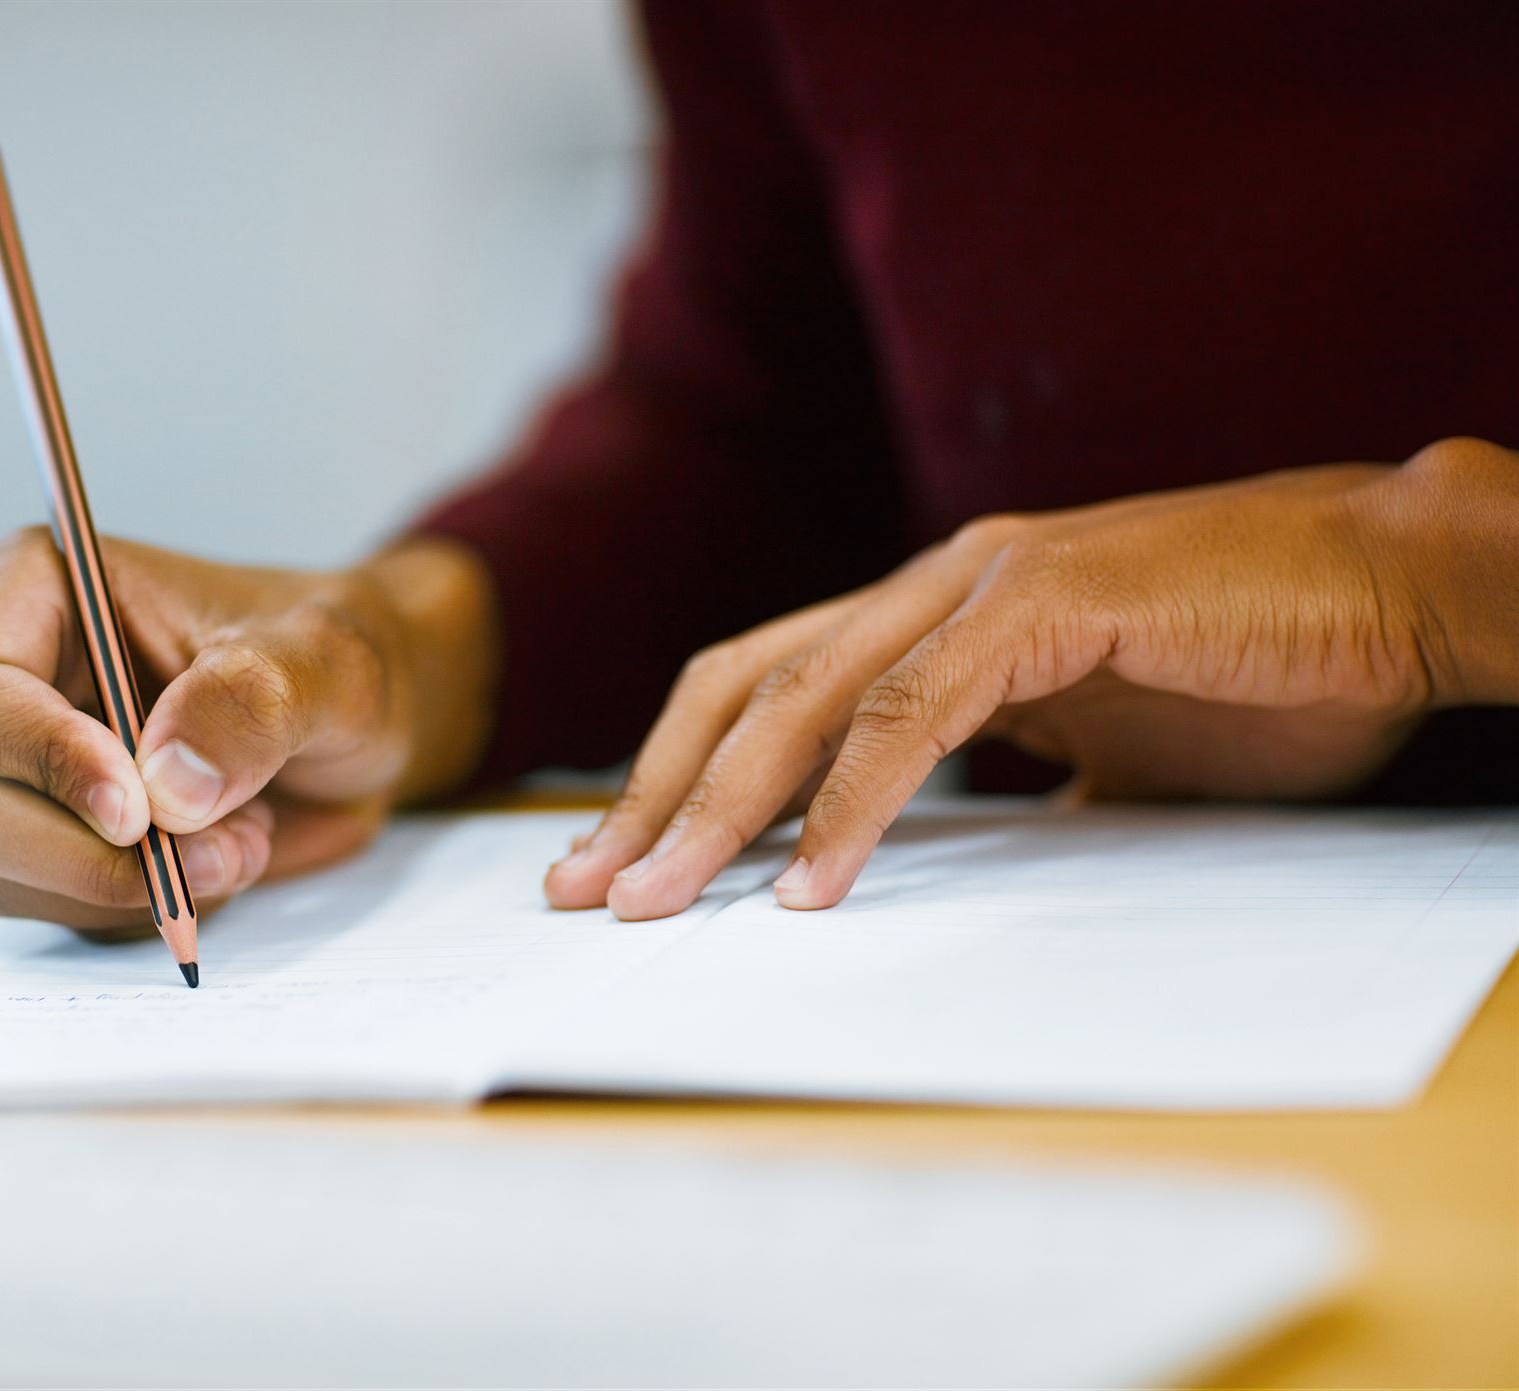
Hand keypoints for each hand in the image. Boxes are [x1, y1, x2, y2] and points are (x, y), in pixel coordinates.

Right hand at [0, 529, 494, 932]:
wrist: (364, 726)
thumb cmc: (336, 659)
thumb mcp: (324, 661)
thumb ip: (251, 702)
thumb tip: (167, 786)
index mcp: (39, 594)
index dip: (37, 761)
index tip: (137, 810)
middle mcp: (10, 688)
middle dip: (79, 852)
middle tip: (211, 850)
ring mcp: (25, 777)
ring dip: (121, 887)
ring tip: (238, 844)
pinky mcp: (57, 849)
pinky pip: (57, 912)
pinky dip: (141, 910)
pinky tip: (222, 860)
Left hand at [546, 437, 1518, 919]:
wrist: (1398, 589)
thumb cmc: (1266, 670)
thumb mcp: (1103, 746)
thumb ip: (1012, 777)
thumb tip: (957, 848)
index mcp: (934, 614)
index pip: (765, 690)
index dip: (680, 774)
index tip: (625, 865)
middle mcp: (934, 585)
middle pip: (743, 689)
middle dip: (654, 794)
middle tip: (586, 892)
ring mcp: (985, 582)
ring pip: (807, 697)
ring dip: (722, 808)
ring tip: (664, 902)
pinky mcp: (1048, 602)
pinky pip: (919, 712)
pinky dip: (855, 801)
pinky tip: (815, 883)